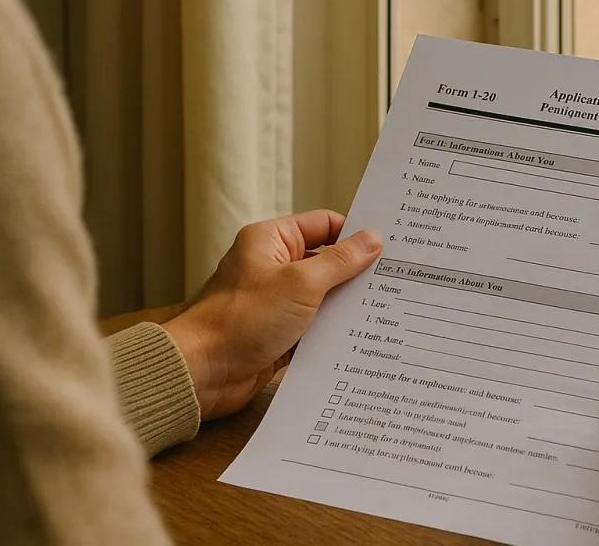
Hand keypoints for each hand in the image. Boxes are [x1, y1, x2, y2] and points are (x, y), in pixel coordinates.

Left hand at [162, 210, 381, 420]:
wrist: (203, 373)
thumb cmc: (241, 320)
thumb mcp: (301, 283)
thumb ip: (340, 261)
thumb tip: (372, 240)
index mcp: (271, 240)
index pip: (323, 225)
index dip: (355, 233)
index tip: (388, 245)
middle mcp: (274, 267)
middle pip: (327, 261)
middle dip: (357, 272)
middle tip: (395, 278)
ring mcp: (277, 301)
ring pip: (325, 296)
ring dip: (347, 304)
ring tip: (385, 307)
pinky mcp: (280, 332)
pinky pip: (316, 325)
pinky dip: (334, 330)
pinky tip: (362, 335)